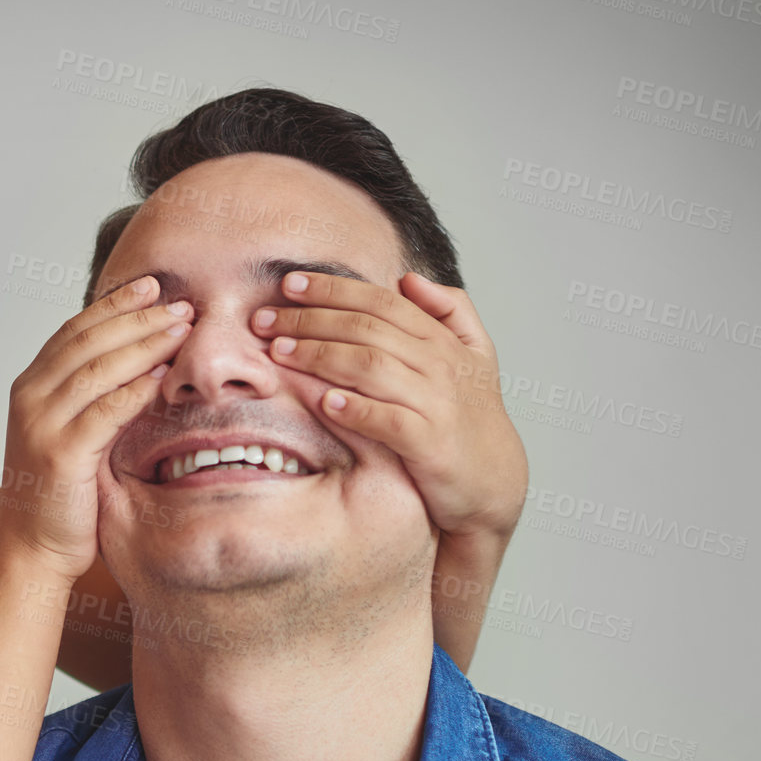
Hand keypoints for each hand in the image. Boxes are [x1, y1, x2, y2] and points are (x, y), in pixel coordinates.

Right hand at [0, 277, 193, 580]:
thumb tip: (141, 361)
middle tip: (180, 304)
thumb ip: (93, 398)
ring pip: (97, 368)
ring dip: (143, 344)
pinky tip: (162, 376)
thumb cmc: (61, 495)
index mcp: (30, 386)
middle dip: (137, 317)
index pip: (75, 330)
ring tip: (181, 329)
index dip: (114, 305)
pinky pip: (105, 411)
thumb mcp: (72, 433)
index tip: (152, 286)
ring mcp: (40, 424)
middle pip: (88, 340)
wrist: (33, 550)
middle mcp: (29, 397)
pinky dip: (135, 390)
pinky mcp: (60, 454)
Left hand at [253, 270, 527, 539]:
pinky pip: (388, 420)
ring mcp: (436, 403)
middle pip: (367, 329)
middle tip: (265, 320)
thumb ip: (449, 311)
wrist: (494, 481)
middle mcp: (440, 365)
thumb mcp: (474, 356)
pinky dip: (356, 409)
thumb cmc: (471, 417)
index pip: (380, 301)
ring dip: (320, 356)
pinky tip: (324, 401)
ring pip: (372, 367)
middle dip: (310, 320)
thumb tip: (409, 279)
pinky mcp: (430, 444)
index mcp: (441, 340)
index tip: (288, 285)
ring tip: (279, 353)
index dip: (333, 289)